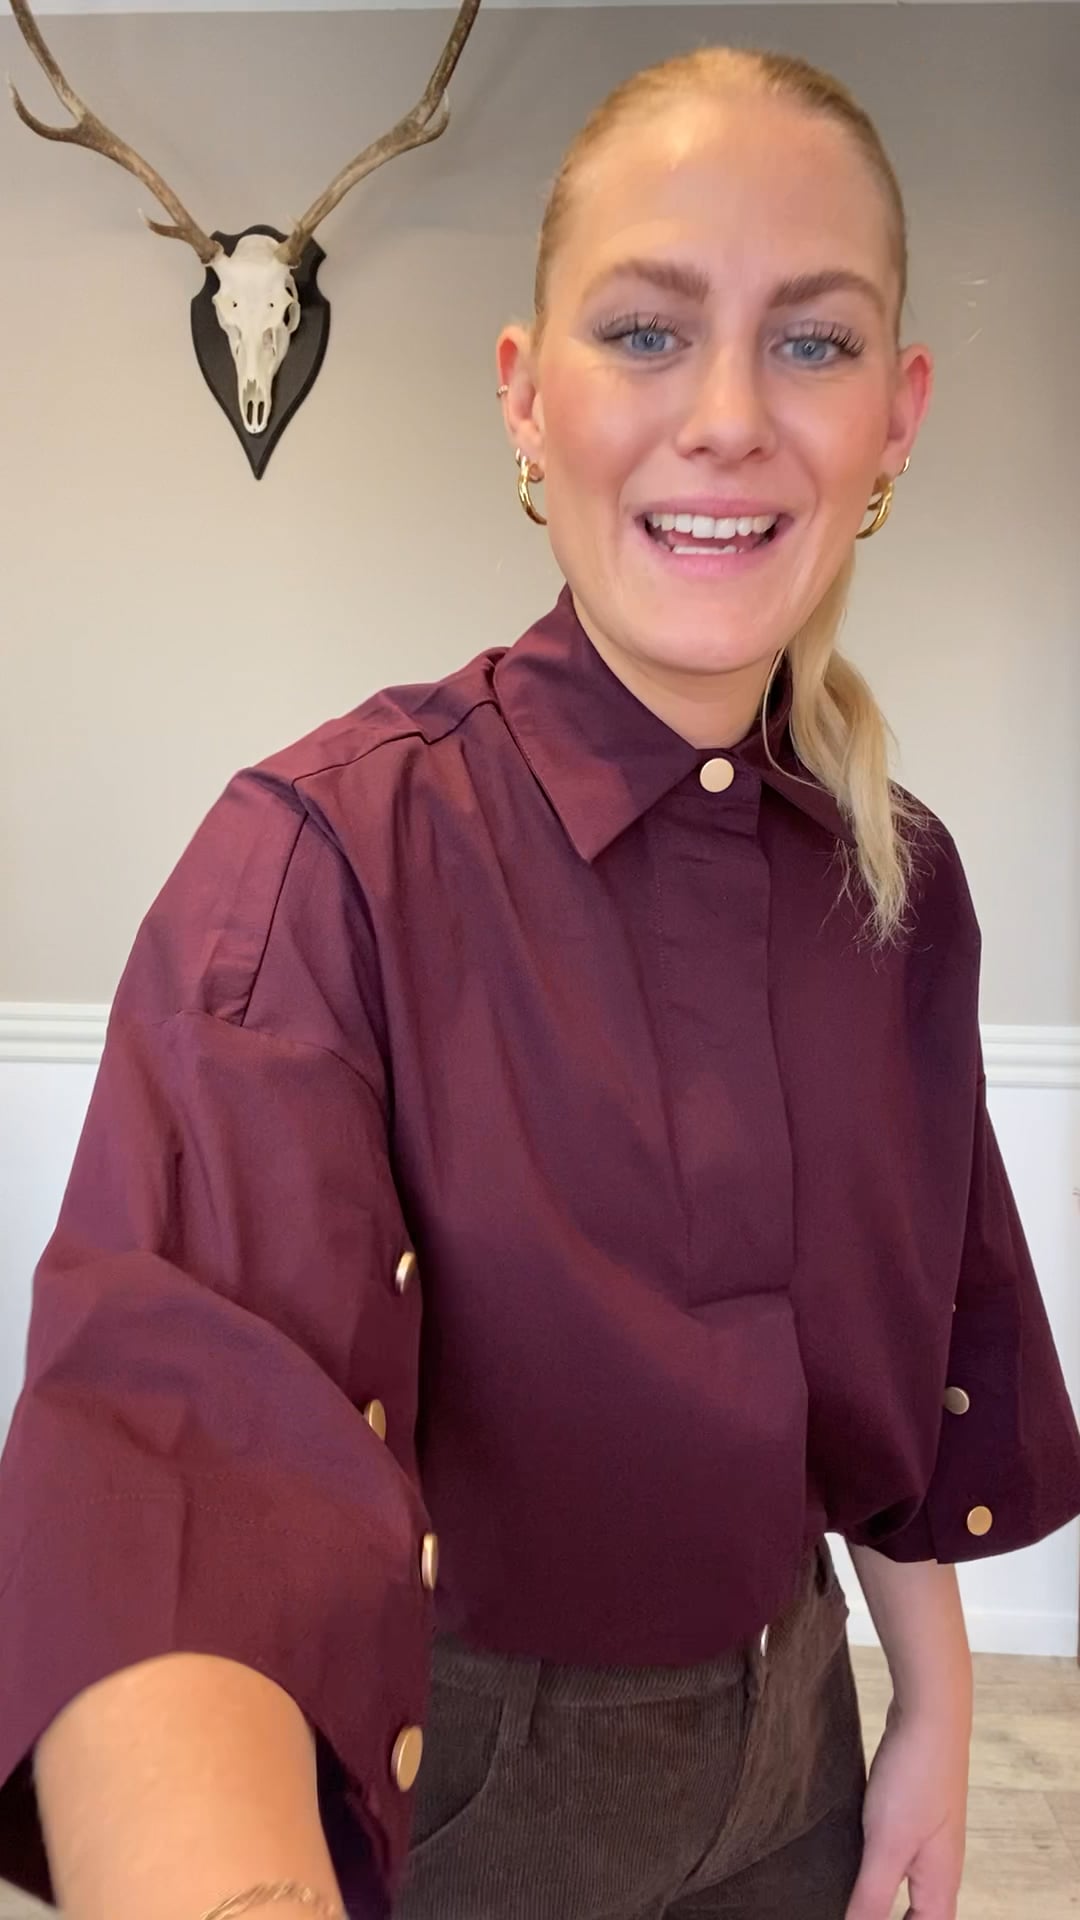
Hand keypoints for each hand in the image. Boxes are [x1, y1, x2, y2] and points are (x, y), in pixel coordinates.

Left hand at [845, 1697, 968, 1919]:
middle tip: (852, 1912)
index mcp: (940, 1882)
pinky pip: (897, 1849)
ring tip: (846, 1892)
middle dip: (890, 1918)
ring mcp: (928, 1832)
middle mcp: (940, 1863)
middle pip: (922, 1912)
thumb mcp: (887, 1844)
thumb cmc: (914, 1779)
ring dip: (884, 1894)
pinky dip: (877, 1861)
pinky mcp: (912, 1807)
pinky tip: (851, 1850)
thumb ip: (873, 1895)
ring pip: (909, 1880)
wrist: (930, 1714)